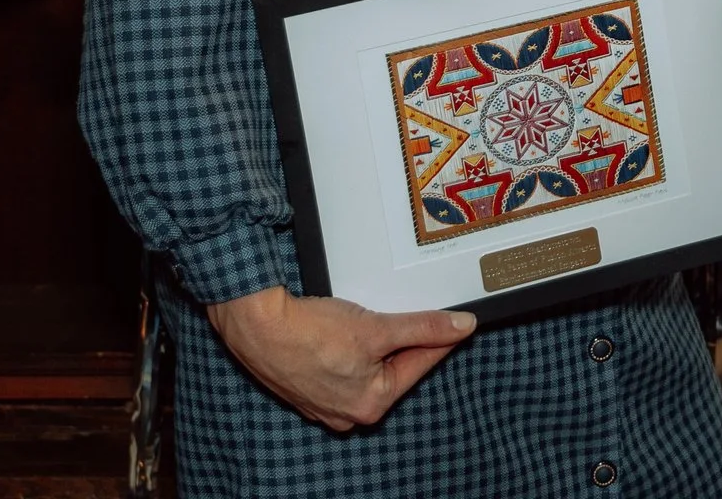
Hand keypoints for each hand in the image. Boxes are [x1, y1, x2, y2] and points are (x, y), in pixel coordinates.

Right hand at [205, 286, 474, 430]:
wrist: (258, 326)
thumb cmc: (312, 333)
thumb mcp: (378, 328)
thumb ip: (423, 328)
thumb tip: (462, 327)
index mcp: (371, 404)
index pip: (420, 363)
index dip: (440, 335)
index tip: (458, 320)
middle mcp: (349, 412)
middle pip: (394, 366)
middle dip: (401, 338)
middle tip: (405, 309)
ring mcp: (326, 402)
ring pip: (367, 364)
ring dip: (374, 341)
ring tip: (366, 317)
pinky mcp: (308, 388)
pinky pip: (343, 366)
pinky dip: (349, 347)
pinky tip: (343, 328)